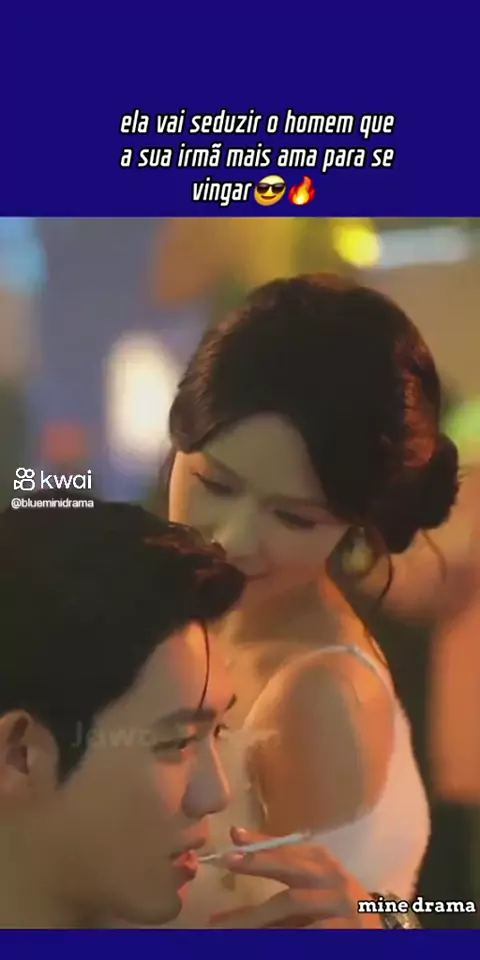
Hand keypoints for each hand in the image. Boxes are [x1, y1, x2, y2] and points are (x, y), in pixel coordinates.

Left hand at [209, 827, 381, 928]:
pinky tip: (263, 939)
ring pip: (293, 901)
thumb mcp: (304, 892)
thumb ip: (270, 887)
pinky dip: (282, 934)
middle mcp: (330, 875)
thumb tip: (225, 887)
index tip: (234, 836)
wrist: (373, 929)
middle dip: (258, 863)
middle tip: (228, 861)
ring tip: (228, 926)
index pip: (285, 848)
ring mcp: (339, 902)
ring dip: (258, 914)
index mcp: (319, 860)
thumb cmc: (330, 906)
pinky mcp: (345, 928)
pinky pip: (308, 930)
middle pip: (291, 867)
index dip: (259, 842)